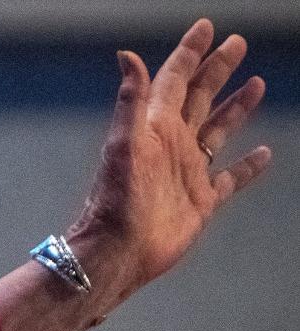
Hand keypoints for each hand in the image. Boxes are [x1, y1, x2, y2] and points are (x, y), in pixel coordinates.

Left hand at [68, 18, 270, 296]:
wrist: (119, 251)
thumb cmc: (117, 201)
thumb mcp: (123, 144)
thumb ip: (131, 100)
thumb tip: (127, 55)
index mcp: (155, 128)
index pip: (174, 80)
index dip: (190, 53)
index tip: (207, 28)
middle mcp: (172, 145)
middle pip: (199, 97)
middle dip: (216, 70)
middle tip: (237, 44)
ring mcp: (188, 171)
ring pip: (217, 130)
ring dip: (235, 107)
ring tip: (256, 83)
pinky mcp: (201, 200)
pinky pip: (230, 178)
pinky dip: (248, 166)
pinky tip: (264, 152)